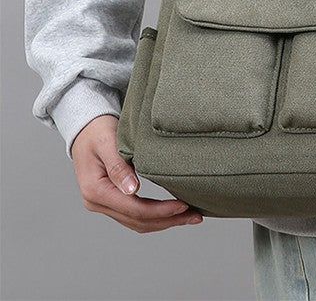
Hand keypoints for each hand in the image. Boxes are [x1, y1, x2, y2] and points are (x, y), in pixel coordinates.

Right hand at [71, 114, 203, 231]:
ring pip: (137, 222)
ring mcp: (103, 204)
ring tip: (189, 216)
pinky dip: (154, 216)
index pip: (134, 209)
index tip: (183, 205)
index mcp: (95, 191)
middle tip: (195, 216)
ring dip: (163, 222)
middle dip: (168, 220)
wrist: (84, 128)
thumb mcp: (107, 143)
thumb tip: (132, 190)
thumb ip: (119, 166)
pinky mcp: (111, 200)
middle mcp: (97, 202)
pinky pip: (134, 215)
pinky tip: (172, 212)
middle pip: (137, 220)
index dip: (161, 210)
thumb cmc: (97, 131)